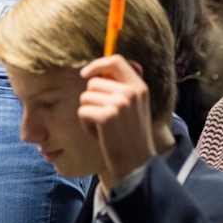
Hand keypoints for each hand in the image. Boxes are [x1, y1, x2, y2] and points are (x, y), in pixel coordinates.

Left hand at [78, 55, 155, 187]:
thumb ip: (122, 88)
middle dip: (91, 99)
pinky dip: (86, 125)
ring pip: (85, 97)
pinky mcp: (106, 116)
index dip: (97, 64)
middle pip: (93, 83)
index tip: (86, 74)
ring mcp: (119, 103)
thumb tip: (98, 70)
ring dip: (88, 113)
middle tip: (105, 118)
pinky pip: (82, 111)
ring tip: (104, 127)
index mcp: (140, 87)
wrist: (137, 162)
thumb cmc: (131, 135)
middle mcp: (131, 92)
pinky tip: (100, 135)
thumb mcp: (135, 107)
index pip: (116, 60)